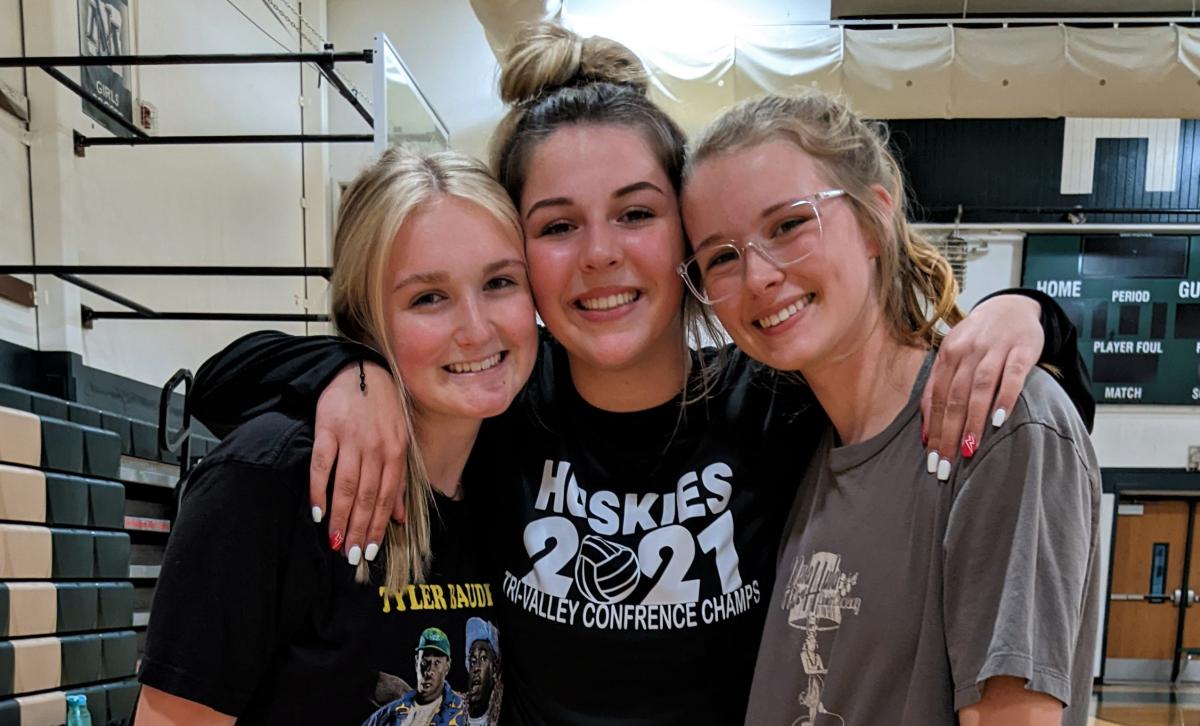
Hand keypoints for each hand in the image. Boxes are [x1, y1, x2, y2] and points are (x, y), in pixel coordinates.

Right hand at [310, 361, 408, 564]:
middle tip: (350, 556)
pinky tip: (317, 511)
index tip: (368, 549)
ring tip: (334, 541)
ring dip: (340, 517)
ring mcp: (352, 438)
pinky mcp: (328, 429)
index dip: (377, 525)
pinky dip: (319, 490)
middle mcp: (376, 447)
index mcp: (396, 451)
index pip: (387, 497)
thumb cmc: (383, 410)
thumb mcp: (399, 441)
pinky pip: (323, 465)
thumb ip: (398, 480)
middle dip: (358, 529)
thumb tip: (400, 518)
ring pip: (347, 486)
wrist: (361, 371)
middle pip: (367, 496)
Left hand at [921, 294, 1041, 479]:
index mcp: (946, 355)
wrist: (1011, 306)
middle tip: (946, 465)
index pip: (936, 398)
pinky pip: (1012, 376)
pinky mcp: (1021, 349)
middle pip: (953, 398)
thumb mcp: (953, 356)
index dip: (933, 430)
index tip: (931, 459)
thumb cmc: (978, 339)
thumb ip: (939, 388)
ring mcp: (994, 349)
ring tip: (968, 450)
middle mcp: (966, 351)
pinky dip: (1004, 398)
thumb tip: (926, 431)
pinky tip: (999, 420)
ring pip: (978, 389)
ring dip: (972, 421)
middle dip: (948, 434)